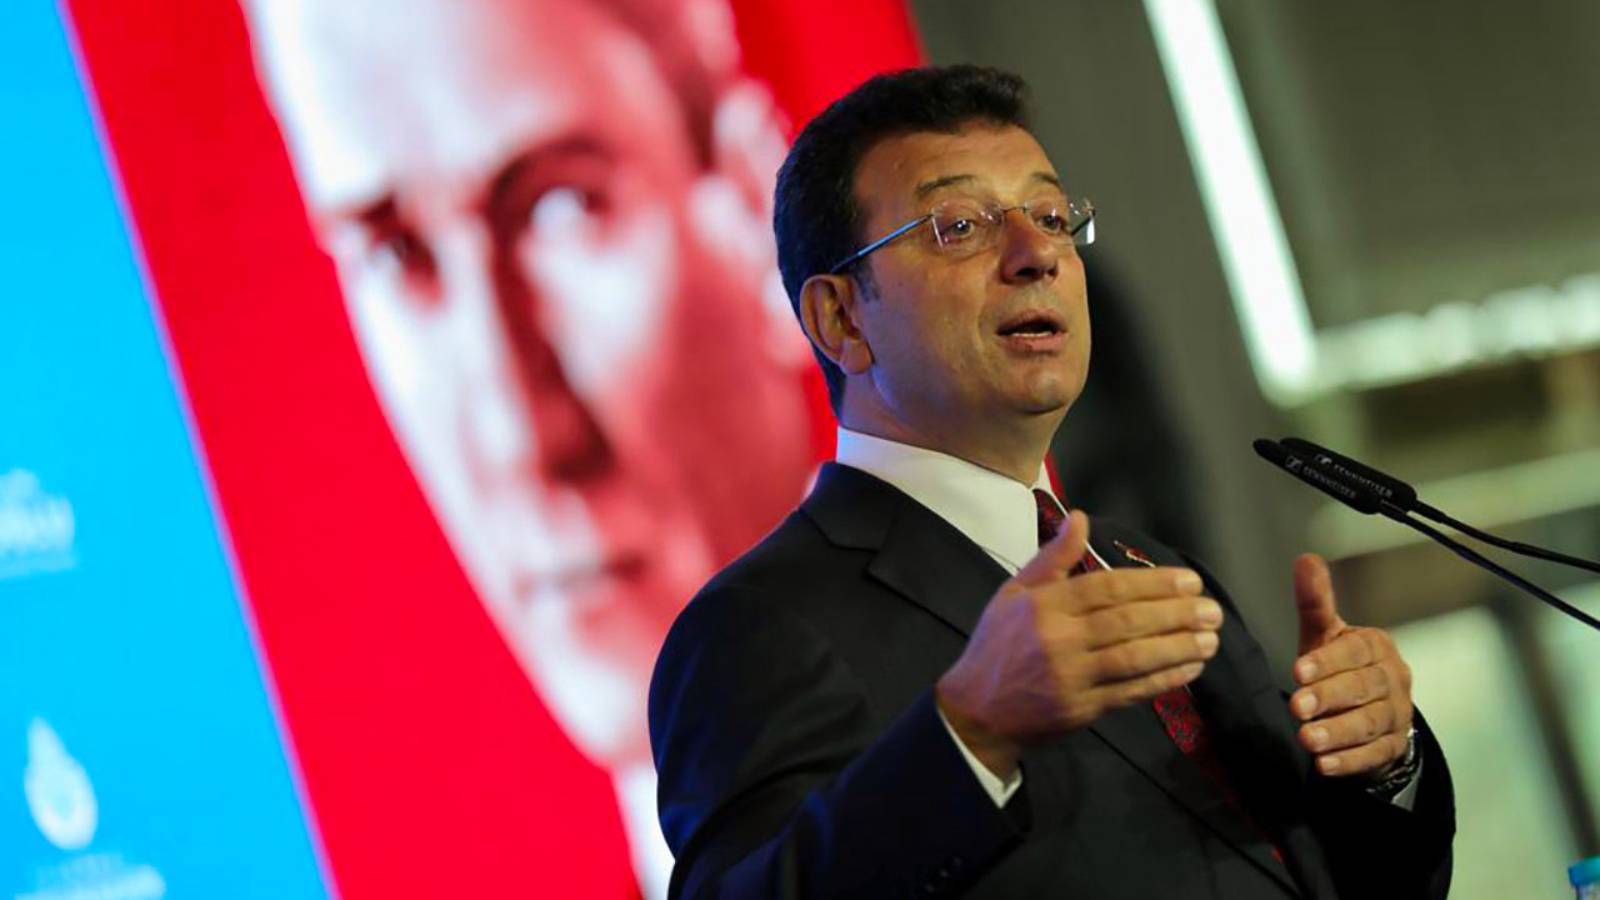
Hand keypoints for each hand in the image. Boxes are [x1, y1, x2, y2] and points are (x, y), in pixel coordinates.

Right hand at [936, 511, 1223, 778]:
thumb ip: (1053, 558)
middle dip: (1175, 614)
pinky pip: (1131, 692)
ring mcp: (1072, 678)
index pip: (1106, 588)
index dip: (1151, 583)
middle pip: (1126, 622)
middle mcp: (1059, 640)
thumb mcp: (1015, 593)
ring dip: (1177, 647)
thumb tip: (1081, 517)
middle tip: (1211, 609)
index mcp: (1044, 607)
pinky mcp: (1083, 710)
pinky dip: (1164, 680)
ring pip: (1133, 658)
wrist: (977, 711)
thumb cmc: (999, 645)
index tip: (1188, 580)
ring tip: (1210, 638)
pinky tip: (1190, 668)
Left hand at [1289, 553, 1414, 778]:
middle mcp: (1394, 678)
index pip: (1355, 652)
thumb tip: (1305, 558)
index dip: (1328, 662)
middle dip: (1330, 697)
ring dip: (1338, 733)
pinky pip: (1374, 755)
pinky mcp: (1393, 747)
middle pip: (1364, 688)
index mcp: (1376, 646)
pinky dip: (1349, 761)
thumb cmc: (1340, 665)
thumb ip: (1314, 601)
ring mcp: (1398, 714)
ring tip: (1307, 739)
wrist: (1369, 708)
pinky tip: (1324, 765)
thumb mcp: (1324, 634)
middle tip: (1297, 707)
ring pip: (1370, 723)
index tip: (1298, 671)